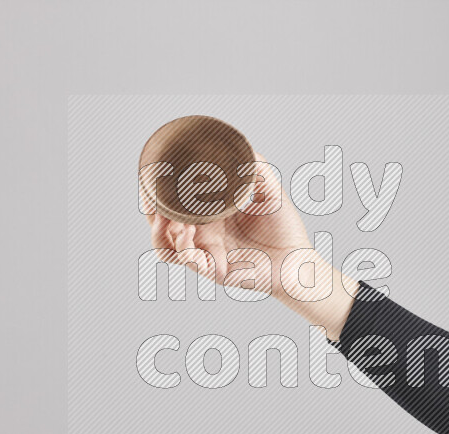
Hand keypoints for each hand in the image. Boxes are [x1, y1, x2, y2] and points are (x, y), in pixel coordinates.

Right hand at [147, 153, 310, 297]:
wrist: (299, 259)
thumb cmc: (285, 228)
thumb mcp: (270, 192)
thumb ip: (258, 169)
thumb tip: (244, 147)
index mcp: (210, 216)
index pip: (175, 204)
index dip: (158, 192)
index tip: (153, 174)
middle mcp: (203, 234)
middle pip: (160, 226)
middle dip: (149, 211)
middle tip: (149, 195)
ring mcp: (206, 253)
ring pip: (165, 246)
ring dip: (159, 231)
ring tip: (164, 216)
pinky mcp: (214, 270)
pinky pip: (188, 261)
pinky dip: (182, 247)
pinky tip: (186, 232)